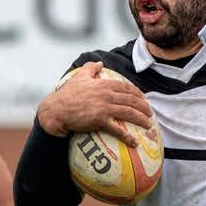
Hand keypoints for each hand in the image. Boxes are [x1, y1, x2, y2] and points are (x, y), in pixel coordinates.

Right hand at [37, 62, 151, 146]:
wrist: (56, 110)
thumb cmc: (66, 94)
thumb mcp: (79, 77)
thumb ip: (90, 68)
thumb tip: (100, 63)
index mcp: (103, 84)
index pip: (125, 87)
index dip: (137, 93)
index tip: (143, 98)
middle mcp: (107, 95)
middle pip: (131, 100)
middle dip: (143, 106)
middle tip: (150, 113)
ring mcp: (104, 107)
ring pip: (129, 112)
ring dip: (141, 119)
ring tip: (148, 125)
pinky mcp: (99, 120)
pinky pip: (117, 129)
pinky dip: (128, 136)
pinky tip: (134, 142)